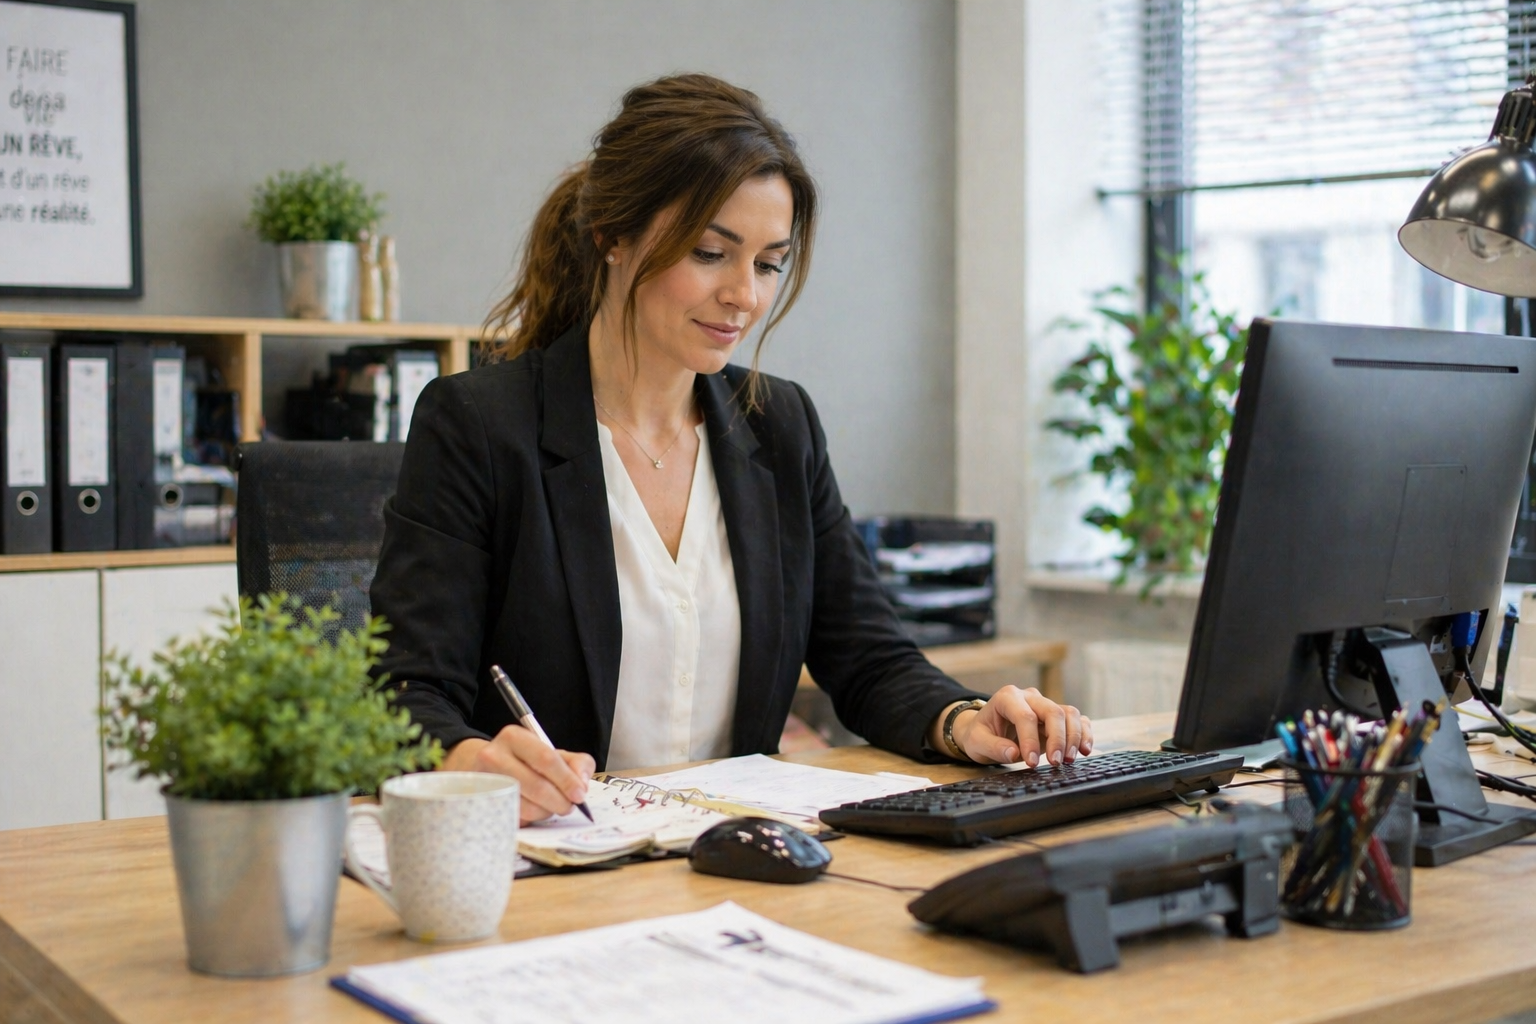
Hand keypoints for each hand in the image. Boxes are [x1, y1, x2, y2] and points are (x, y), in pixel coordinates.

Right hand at [441, 727, 595, 824]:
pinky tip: (534, 810)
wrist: (483, 770)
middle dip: (560, 801)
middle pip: (537, 786)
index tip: (580, 794)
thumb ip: (576, 763)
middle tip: (570, 807)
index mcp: (514, 737)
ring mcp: (485, 782)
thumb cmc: (524, 762)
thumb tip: (582, 785)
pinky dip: (531, 819)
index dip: (567, 780)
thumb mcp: (551, 753)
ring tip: (551, 807)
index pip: (546, 759)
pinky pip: (515, 818)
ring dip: (546, 812)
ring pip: (526, 806)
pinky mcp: (482, 805)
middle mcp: (493, 756)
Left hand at [947, 686, 1091, 766]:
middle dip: (1058, 738)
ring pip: (1068, 713)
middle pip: (1053, 711)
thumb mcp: (977, 742)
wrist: (985, 730)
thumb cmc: (980, 734)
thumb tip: (1014, 753)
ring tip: (1069, 760)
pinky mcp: (1056, 717)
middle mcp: (1030, 696)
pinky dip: (1084, 733)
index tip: (1031, 762)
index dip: (1030, 740)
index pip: (1025, 716)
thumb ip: (993, 747)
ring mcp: (1045, 704)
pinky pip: (1077, 720)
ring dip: (1074, 737)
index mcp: (1008, 697)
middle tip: (1056, 763)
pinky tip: (1085, 750)